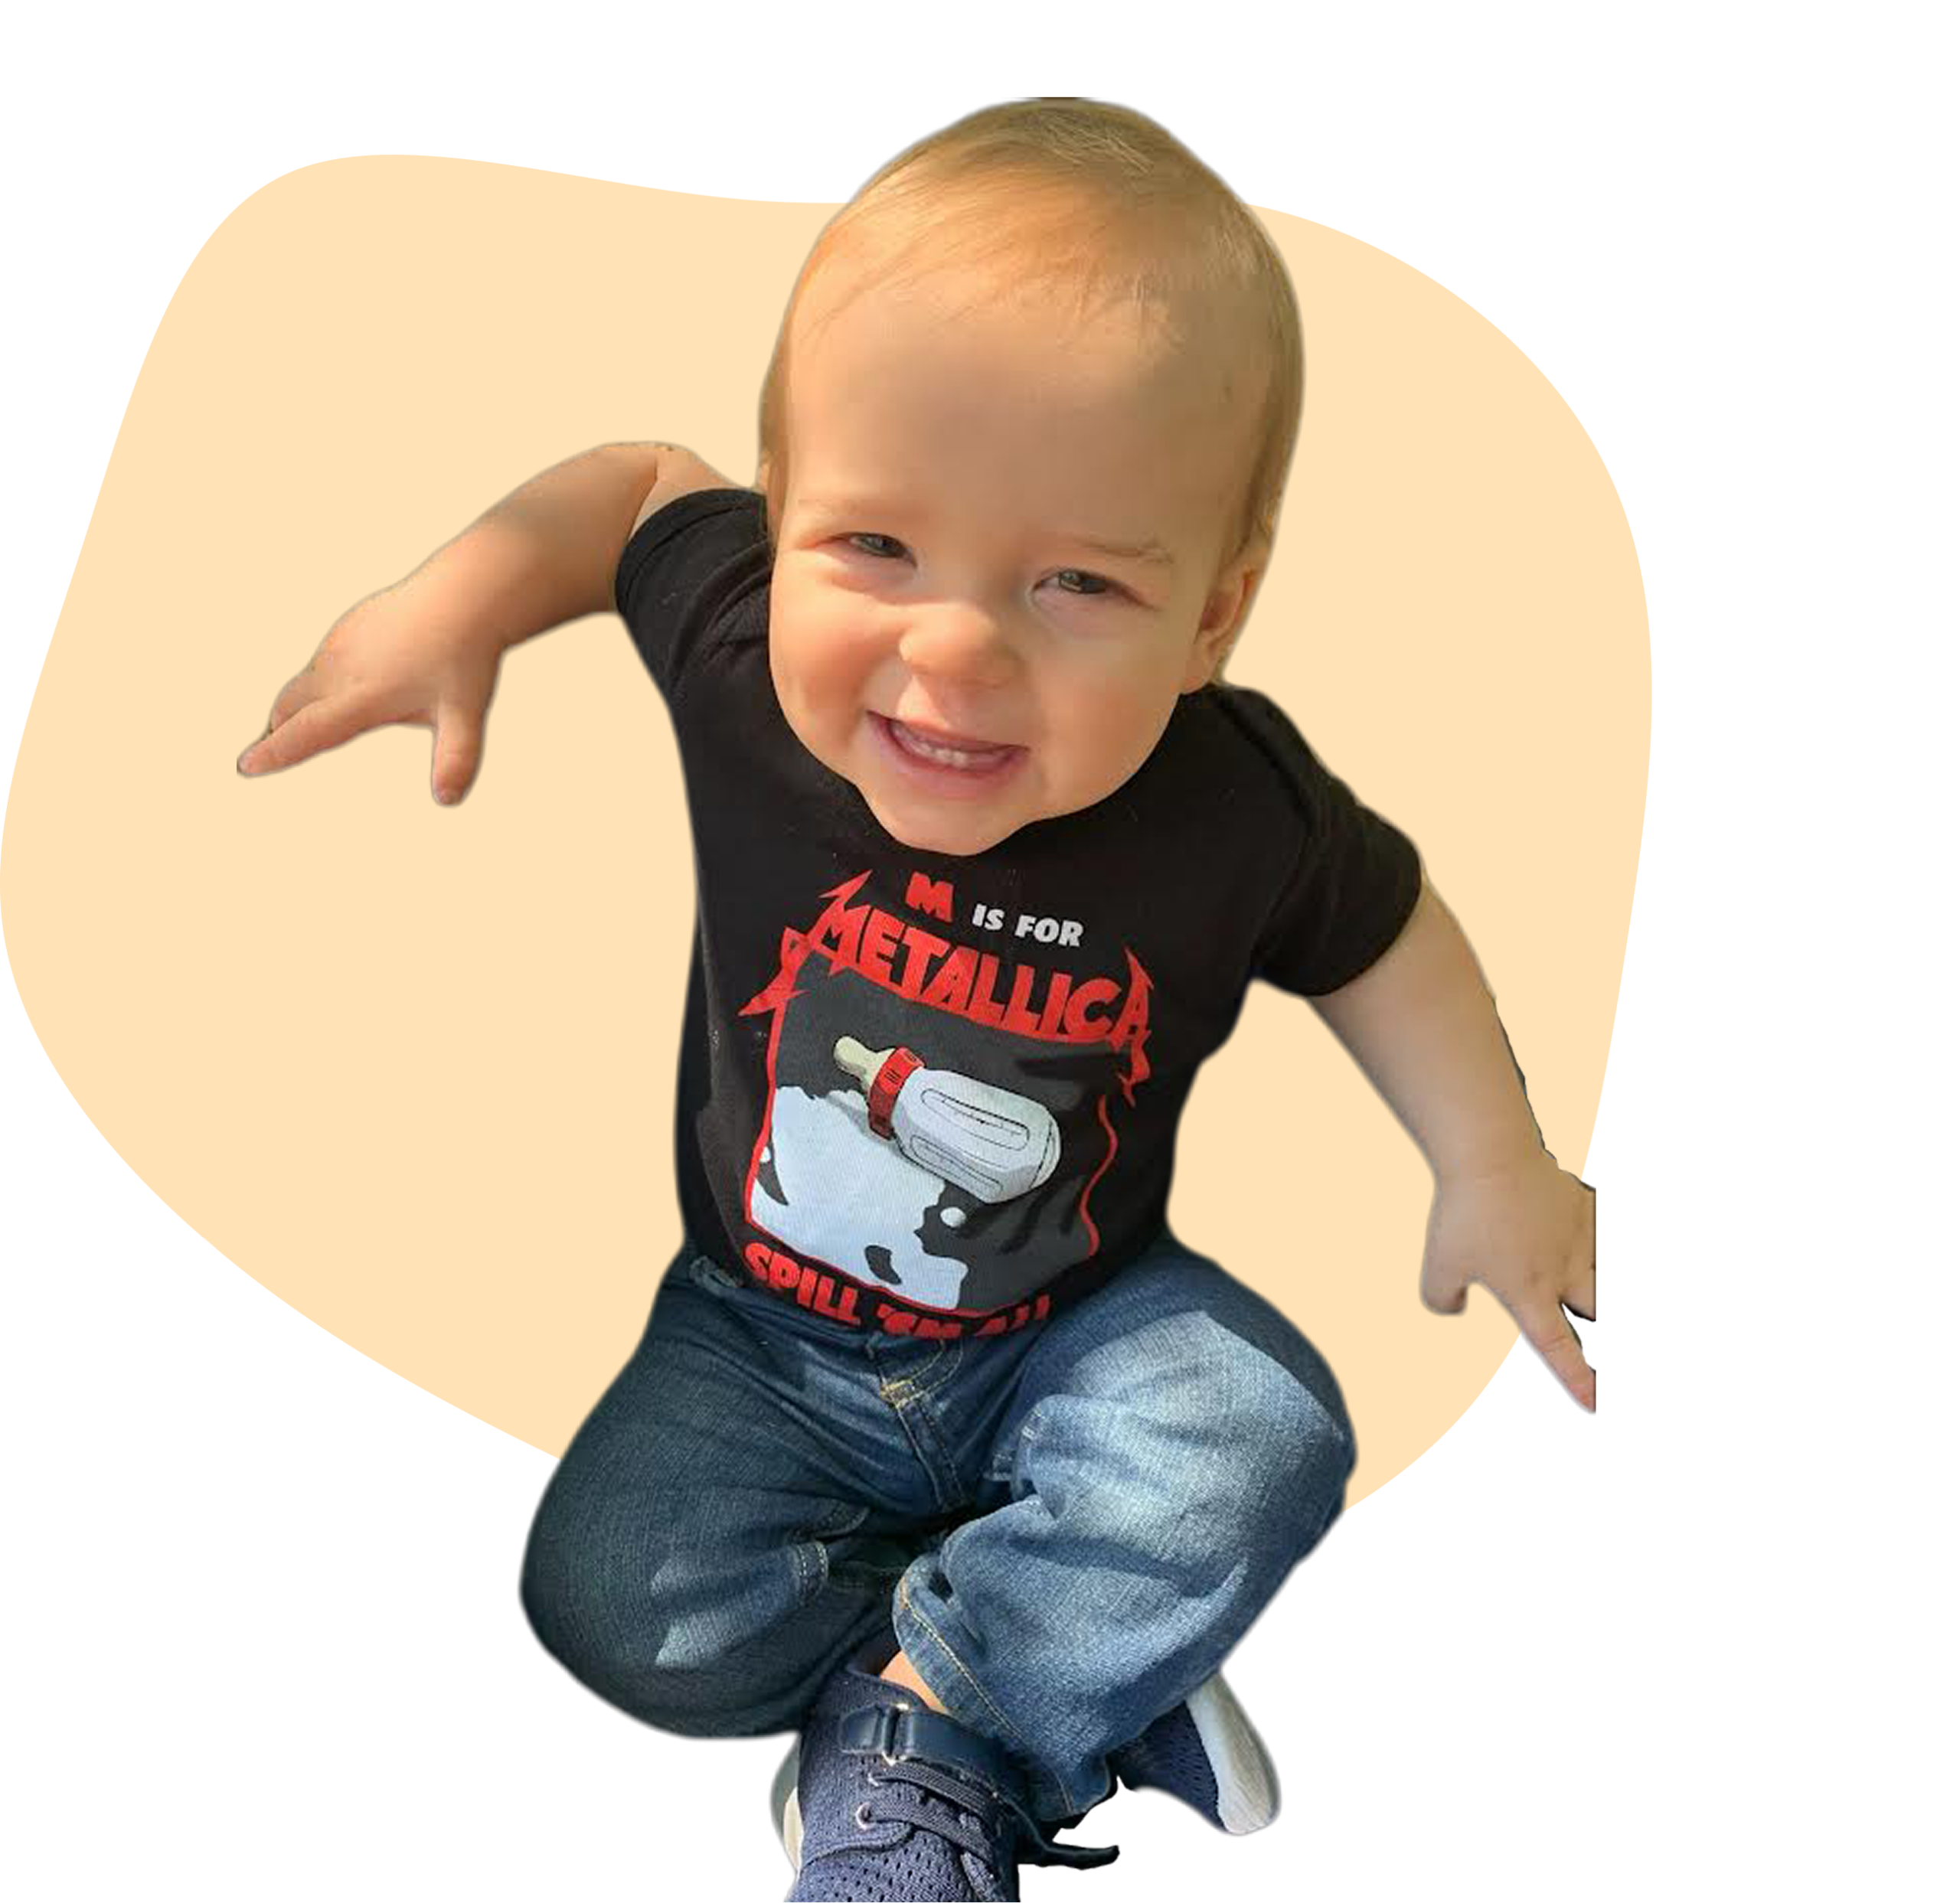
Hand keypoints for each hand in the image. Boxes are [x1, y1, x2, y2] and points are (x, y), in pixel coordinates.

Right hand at [235, 577, 504, 805]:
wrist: (464, 594)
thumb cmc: (465, 655)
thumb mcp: (465, 713)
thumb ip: (457, 759)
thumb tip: (448, 798)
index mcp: (364, 694)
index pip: (310, 729)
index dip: (277, 751)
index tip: (247, 766)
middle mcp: (342, 668)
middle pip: (289, 707)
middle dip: (275, 733)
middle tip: (258, 757)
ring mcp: (340, 645)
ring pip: (302, 684)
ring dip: (291, 710)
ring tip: (284, 731)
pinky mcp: (346, 628)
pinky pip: (319, 664)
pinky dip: (313, 686)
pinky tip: (327, 696)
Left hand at [1420, 1154, 1596, 1413]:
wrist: (1490, 1155)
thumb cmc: (1464, 1211)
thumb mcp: (1437, 1266)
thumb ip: (1442, 1299)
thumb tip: (1457, 1307)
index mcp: (1529, 1293)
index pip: (1557, 1348)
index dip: (1577, 1378)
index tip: (1593, 1402)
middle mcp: (1563, 1271)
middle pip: (1597, 1310)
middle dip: (1598, 1320)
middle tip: (1589, 1317)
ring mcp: (1580, 1238)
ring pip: (1603, 1273)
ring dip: (1597, 1283)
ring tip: (1586, 1286)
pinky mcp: (1585, 1207)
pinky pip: (1601, 1229)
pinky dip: (1596, 1237)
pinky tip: (1583, 1233)